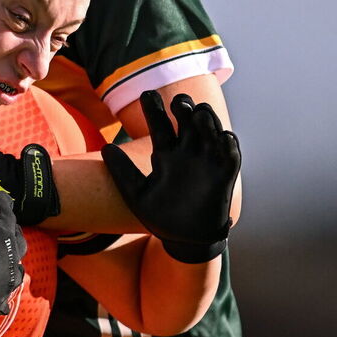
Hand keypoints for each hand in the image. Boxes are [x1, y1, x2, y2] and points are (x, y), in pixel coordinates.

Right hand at [0, 178, 26, 322]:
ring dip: (14, 265)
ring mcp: (7, 280)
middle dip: (15, 233)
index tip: (1, 196)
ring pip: (17, 271)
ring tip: (10, 262)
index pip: (7, 212)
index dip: (3, 202)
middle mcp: (12, 257)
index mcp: (6, 234)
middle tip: (11, 228)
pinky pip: (3, 300)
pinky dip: (2, 298)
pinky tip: (2, 302)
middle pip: (19, 242)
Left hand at [100, 91, 240, 262]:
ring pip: (210, 129)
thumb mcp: (137, 195)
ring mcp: (207, 161)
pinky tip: (223, 137)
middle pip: (187, 119)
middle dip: (184, 107)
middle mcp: (187, 152)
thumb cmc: (161, 217)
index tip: (146, 95)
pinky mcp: (224, 175)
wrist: (185, 241)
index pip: (160, 123)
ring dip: (206, 120)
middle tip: (177, 103)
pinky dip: (229, 144)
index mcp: (166, 153)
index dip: (154, 108)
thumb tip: (106, 149)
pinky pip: (231, 155)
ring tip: (197, 114)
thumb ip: (123, 173)